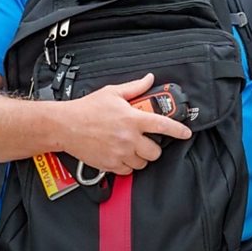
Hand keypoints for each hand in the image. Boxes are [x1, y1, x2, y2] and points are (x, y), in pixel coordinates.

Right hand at [63, 73, 191, 174]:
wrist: (65, 126)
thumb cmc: (87, 108)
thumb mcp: (112, 93)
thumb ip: (134, 88)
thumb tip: (149, 79)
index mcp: (132, 119)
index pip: (163, 126)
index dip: (178, 130)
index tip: (186, 133)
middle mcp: (129, 138)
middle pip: (155, 152)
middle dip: (154, 148)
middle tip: (147, 142)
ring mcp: (120, 153)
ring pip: (142, 163)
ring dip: (141, 158)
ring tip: (132, 148)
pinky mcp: (110, 164)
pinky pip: (127, 171)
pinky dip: (127, 166)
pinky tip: (121, 155)